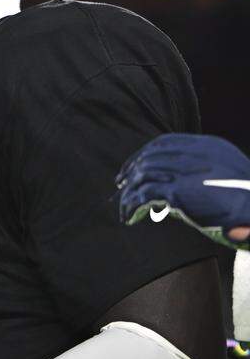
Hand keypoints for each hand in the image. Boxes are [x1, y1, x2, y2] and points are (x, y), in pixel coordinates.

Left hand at [117, 133, 249, 243]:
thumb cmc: (249, 198)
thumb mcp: (229, 174)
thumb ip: (205, 172)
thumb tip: (179, 187)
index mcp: (206, 145)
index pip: (165, 142)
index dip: (145, 154)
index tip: (135, 166)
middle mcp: (193, 154)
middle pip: (150, 157)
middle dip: (131, 170)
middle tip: (121, 184)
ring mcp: (185, 172)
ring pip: (143, 175)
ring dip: (129, 191)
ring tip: (124, 206)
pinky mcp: (179, 192)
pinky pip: (144, 195)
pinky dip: (132, 205)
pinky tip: (129, 216)